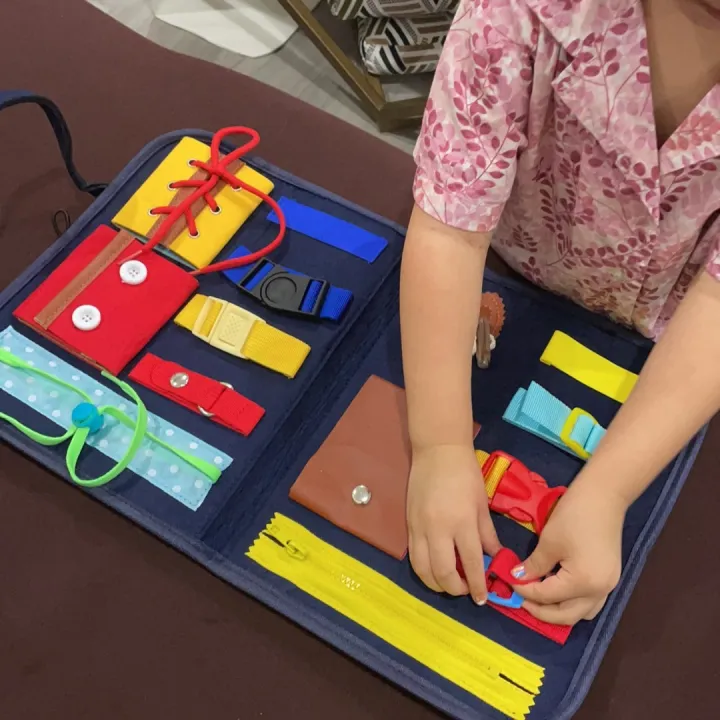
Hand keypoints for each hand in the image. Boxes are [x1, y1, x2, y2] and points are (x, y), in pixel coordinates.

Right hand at [407, 443, 500, 603]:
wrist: (438, 451)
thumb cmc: (465, 474)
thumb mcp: (481, 504)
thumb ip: (487, 534)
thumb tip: (494, 558)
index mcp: (462, 523)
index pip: (471, 564)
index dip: (477, 586)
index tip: (482, 599)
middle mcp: (438, 530)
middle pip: (443, 573)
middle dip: (455, 589)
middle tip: (465, 590)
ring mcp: (419, 528)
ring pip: (422, 569)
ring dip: (436, 584)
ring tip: (449, 584)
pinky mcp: (408, 524)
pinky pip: (414, 556)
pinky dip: (424, 569)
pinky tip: (434, 568)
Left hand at [511, 478, 625, 624]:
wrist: (604, 496)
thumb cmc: (574, 516)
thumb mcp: (549, 542)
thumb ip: (534, 565)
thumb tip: (518, 578)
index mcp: (583, 583)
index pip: (547, 596)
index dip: (525, 591)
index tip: (508, 583)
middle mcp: (599, 591)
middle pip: (566, 615)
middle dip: (541, 611)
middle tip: (520, 600)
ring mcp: (608, 586)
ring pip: (581, 612)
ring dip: (558, 610)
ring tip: (537, 598)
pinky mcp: (609, 577)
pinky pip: (590, 601)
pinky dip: (572, 601)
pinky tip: (556, 589)